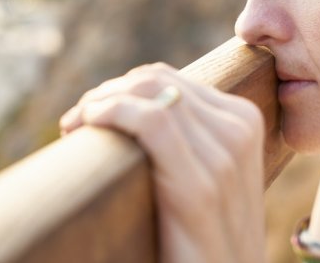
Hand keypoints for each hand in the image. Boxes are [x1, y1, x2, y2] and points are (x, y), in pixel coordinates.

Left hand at [59, 63, 265, 262]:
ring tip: (74, 129)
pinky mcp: (199, 186)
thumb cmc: (207, 239)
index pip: (171, 81)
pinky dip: (110, 113)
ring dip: (100, 102)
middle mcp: (240, 130)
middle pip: (157, 80)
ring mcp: (225, 156)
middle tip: (76, 124)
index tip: (92, 115)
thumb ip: (192, 142)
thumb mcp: (211, 179)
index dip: (123, 89)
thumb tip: (136, 110)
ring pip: (150, 91)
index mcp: (244, 123)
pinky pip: (150, 120)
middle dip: (107, 92)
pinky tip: (85, 127)